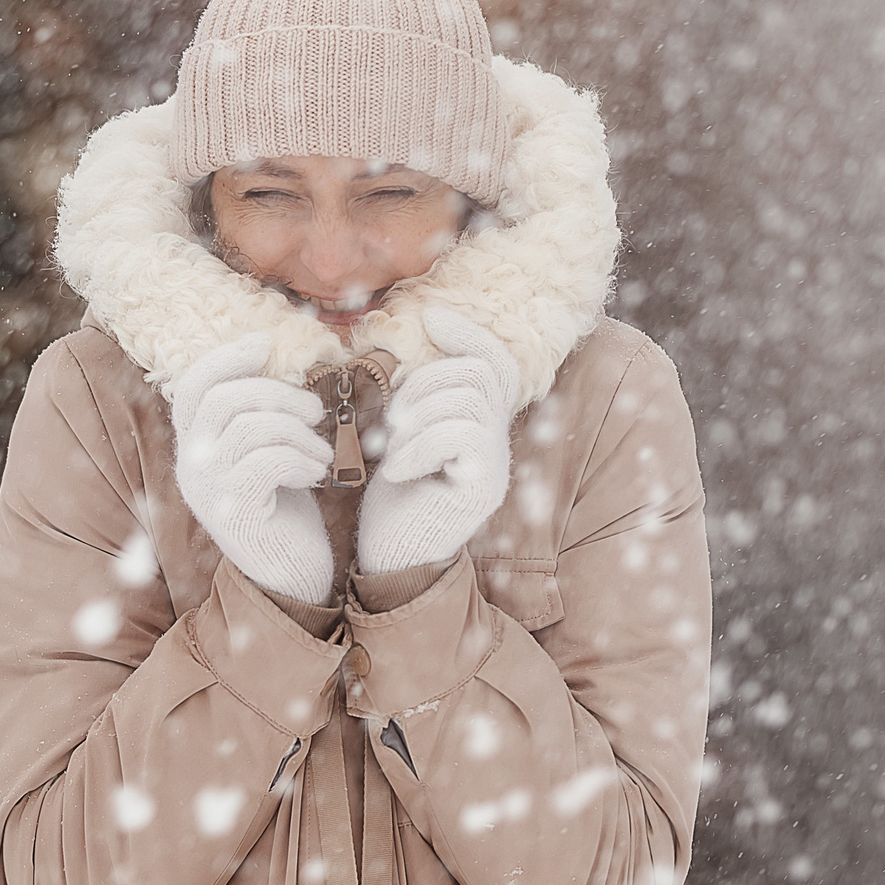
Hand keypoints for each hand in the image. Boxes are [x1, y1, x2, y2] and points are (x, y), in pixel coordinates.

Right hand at [172, 334, 336, 605]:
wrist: (294, 579)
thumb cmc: (286, 512)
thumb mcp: (265, 455)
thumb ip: (257, 417)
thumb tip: (273, 363)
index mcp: (195, 449)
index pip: (193, 387)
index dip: (226, 358)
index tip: (265, 344)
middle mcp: (192, 468)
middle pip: (224, 398)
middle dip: (278, 392)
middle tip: (314, 410)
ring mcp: (210, 491)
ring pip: (249, 426)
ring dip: (297, 430)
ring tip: (321, 451)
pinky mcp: (235, 512)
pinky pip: (267, 461)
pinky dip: (300, 458)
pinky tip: (316, 474)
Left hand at [357, 306, 518, 576]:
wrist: (389, 567)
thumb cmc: (390, 506)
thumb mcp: (399, 441)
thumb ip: (415, 403)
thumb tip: (406, 353)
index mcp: (477, 430)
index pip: (495, 365)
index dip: (469, 335)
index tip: (432, 317)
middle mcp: (495, 446)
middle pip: (479, 374)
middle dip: (425, 383)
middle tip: (391, 422)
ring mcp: (494, 467)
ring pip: (469, 398)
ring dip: (418, 416)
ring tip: (391, 449)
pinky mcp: (483, 488)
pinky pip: (462, 433)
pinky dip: (420, 445)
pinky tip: (397, 473)